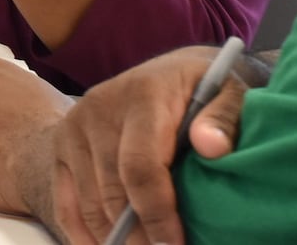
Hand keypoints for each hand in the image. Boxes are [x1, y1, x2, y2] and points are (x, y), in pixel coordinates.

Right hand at [52, 46, 249, 244]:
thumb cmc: (208, 88)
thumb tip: (212, 148)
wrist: (174, 69)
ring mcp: (74, 127)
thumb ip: (226, 118)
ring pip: (88, 202)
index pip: (139, 167)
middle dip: (139, 238)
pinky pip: (65, 199)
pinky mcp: (63, 143)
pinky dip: (81, 234)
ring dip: (115, 240)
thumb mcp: (233, 91)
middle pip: (111, 193)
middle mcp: (98, 109)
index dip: (157, 215)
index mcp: (140, 96)